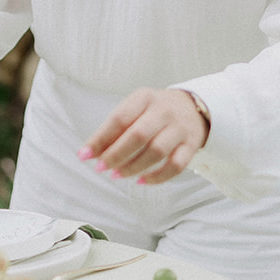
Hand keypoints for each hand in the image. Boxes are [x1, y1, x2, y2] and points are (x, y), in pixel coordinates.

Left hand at [79, 88, 208, 185]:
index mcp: (144, 98)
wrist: (193, 107)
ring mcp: (179, 128)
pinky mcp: (191, 146)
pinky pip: (176, 166)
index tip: (85, 154)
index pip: (119, 119)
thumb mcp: (135, 108)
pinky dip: (158, 177)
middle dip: (116, 155)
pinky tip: (142, 181)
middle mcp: (163, 111)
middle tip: (101, 167)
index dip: (100, 138)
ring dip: (133, 167)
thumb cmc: (154, 111)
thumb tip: (91, 151)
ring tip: (117, 175)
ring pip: (156, 151)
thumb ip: (115, 127)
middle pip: (138, 135)